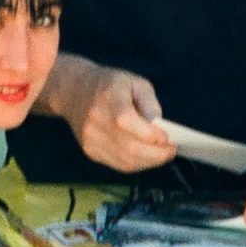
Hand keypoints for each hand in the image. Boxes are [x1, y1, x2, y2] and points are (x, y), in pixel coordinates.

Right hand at [54, 64, 176, 173]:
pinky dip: (136, 163)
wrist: (74, 91)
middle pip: (129, 147)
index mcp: (108, 98)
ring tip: (162, 155)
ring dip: (149, 162)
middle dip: (156, 153)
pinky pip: (118, 164)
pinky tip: (146, 157)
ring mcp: (91, 139)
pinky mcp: (89, 150)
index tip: (168, 138)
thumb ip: (150, 103)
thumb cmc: (111, 85)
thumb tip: (159, 127)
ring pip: (125, 161)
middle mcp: (95, 121)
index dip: (150, 134)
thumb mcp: (135, 82)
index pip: (127, 122)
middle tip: (172, 150)